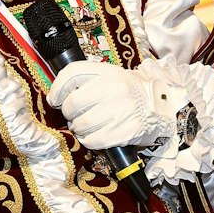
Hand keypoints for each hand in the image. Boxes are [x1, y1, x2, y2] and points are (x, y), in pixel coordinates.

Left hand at [46, 62, 169, 151]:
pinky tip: (93, 135)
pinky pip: (93, 140)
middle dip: (68, 113)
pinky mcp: (124, 131)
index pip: (71, 75)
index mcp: (107, 72)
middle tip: (74, 114)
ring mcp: (119, 111)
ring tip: (85, 125)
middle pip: (72, 104)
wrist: (158, 106)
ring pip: (81, 125)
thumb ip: (85, 80)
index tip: (55, 99)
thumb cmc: (127, 92)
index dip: (57, 89)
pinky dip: (88, 140)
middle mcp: (113, 89)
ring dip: (78, 128)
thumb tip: (56, 95)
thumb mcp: (109, 76)